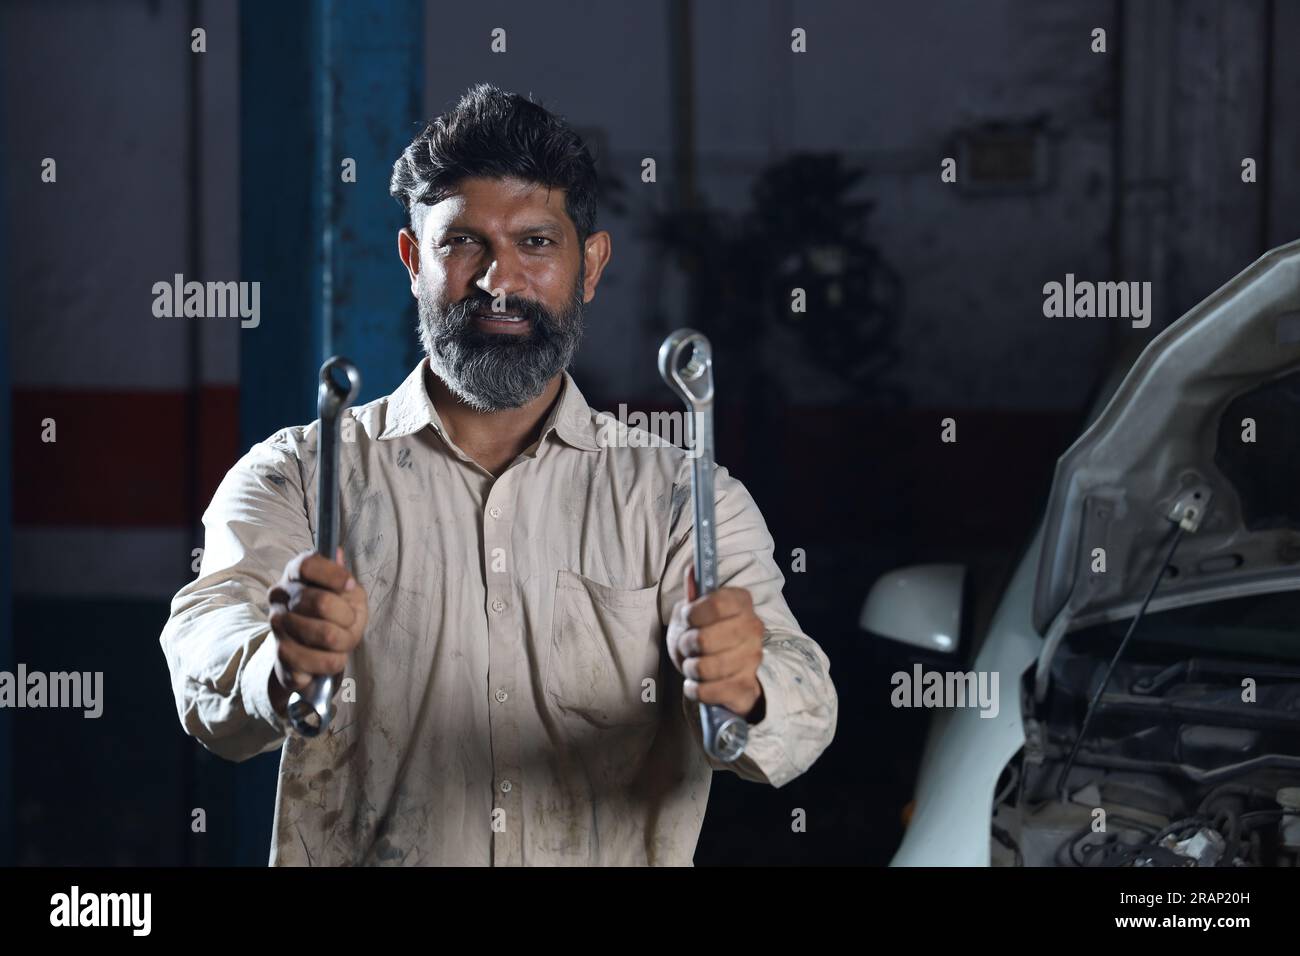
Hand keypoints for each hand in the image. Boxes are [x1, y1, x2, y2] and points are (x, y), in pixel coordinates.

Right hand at [266, 547, 368, 714]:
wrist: (317, 652)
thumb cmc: (337, 615)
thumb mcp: (348, 594)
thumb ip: (344, 579)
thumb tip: (338, 554)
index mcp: (296, 574)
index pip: (307, 565)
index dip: (332, 575)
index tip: (350, 585)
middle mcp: (280, 596)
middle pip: (322, 602)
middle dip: (348, 618)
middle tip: (350, 624)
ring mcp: (276, 626)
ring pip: (325, 634)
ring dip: (344, 642)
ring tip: (342, 643)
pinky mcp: (280, 655)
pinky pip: (317, 661)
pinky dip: (333, 661)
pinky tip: (330, 657)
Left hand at [666, 566, 765, 720]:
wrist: (724, 674)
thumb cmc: (706, 637)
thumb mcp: (694, 613)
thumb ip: (694, 594)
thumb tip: (692, 569)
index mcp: (742, 603)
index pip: (718, 603)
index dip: (695, 612)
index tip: (688, 617)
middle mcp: (753, 629)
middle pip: (706, 638)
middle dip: (687, 644)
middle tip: (688, 645)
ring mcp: (753, 660)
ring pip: (706, 667)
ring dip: (691, 668)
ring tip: (694, 665)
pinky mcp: (747, 689)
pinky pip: (709, 691)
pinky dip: (695, 689)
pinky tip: (697, 684)